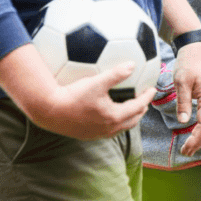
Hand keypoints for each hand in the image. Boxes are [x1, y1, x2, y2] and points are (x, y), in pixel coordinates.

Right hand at [0, 46, 156, 139]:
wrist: (48, 111)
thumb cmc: (72, 95)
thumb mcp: (96, 82)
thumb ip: (115, 74)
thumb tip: (132, 64)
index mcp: (114, 116)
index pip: (138, 107)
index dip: (147, 97)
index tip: (153, 89)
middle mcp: (108, 128)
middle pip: (132, 120)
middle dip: (141, 110)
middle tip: (145, 100)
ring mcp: (98, 134)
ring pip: (121, 127)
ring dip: (129, 117)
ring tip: (131, 108)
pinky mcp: (87, 135)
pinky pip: (108, 129)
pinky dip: (115, 121)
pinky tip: (109, 113)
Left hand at [173, 42, 200, 155]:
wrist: (197, 49)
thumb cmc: (189, 63)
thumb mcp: (182, 81)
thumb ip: (183, 102)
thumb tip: (184, 122)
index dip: (196, 138)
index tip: (185, 148)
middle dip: (199, 142)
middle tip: (186, 153)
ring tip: (189, 147)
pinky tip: (194, 133)